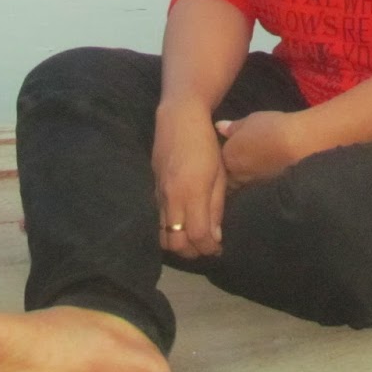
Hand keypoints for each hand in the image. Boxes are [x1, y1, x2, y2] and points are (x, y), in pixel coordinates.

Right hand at [151, 99, 226, 257]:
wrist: (178, 119)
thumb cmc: (206, 143)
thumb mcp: (219, 173)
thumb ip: (216, 207)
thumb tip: (215, 237)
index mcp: (192, 192)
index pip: (197, 235)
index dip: (208, 248)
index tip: (218, 248)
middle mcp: (171, 198)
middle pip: (175, 243)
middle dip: (192, 252)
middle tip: (207, 247)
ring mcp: (158, 195)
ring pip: (162, 236)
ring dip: (179, 244)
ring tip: (195, 239)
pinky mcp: (153, 191)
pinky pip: (158, 221)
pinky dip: (171, 230)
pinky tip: (183, 225)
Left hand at [216, 110, 314, 186]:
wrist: (299, 145)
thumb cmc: (271, 128)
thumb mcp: (250, 120)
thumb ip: (233, 127)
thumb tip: (219, 127)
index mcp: (228, 157)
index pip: (217, 162)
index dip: (223, 156)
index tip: (230, 148)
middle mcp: (236, 176)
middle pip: (227, 178)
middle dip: (230, 172)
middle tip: (240, 160)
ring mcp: (252, 185)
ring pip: (242, 185)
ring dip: (244, 178)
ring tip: (253, 166)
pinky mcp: (267, 191)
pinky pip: (256, 188)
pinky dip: (258, 181)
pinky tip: (265, 173)